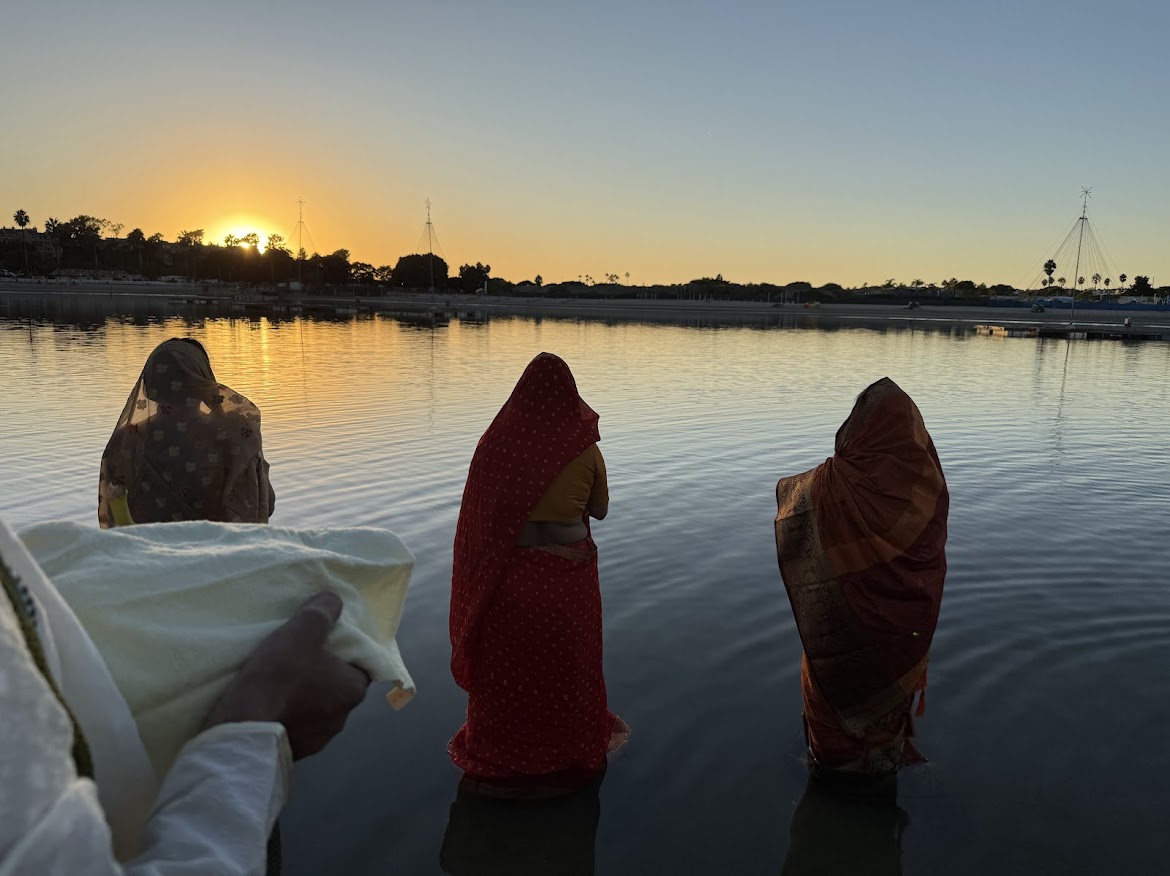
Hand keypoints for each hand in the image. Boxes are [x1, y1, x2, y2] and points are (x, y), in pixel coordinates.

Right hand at [203, 592, 370, 758]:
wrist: (243, 730)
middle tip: (297, 660)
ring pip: (315, 709)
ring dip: (302, 698)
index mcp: (353, 690)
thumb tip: (334, 599)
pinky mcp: (295, 753)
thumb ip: (321, 613)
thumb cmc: (278, 678)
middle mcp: (342, 719)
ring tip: (278, 684)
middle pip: (336, 687)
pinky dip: (285, 716)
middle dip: (320, 675)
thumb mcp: (301, 633)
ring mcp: (318, 740)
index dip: (343, 652)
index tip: (323, 644)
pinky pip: (294, 727)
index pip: (359, 665)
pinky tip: (267, 706)